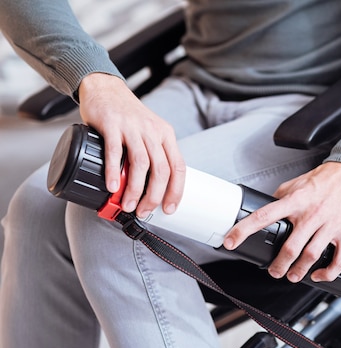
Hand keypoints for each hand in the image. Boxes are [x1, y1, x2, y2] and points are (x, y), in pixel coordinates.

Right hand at [77, 73, 185, 216]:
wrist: (105, 88)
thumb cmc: (128, 114)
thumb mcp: (149, 131)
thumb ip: (153, 155)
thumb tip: (154, 187)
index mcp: (166, 135)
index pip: (178, 167)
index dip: (176, 191)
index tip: (169, 208)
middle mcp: (153, 131)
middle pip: (161, 170)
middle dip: (154, 196)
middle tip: (144, 211)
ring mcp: (132, 128)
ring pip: (141, 163)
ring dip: (135, 189)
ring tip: (127, 204)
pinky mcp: (112, 124)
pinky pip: (115, 152)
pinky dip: (114, 172)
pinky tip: (112, 186)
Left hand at [224, 162, 340, 282]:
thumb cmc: (326, 180)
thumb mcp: (297, 183)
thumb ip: (280, 197)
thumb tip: (265, 208)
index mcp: (296, 201)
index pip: (264, 216)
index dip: (244, 230)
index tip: (231, 241)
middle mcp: (312, 214)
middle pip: (289, 248)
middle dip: (278, 266)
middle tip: (274, 270)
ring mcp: (330, 225)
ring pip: (311, 257)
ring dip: (298, 272)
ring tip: (292, 275)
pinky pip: (338, 261)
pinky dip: (327, 274)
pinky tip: (319, 275)